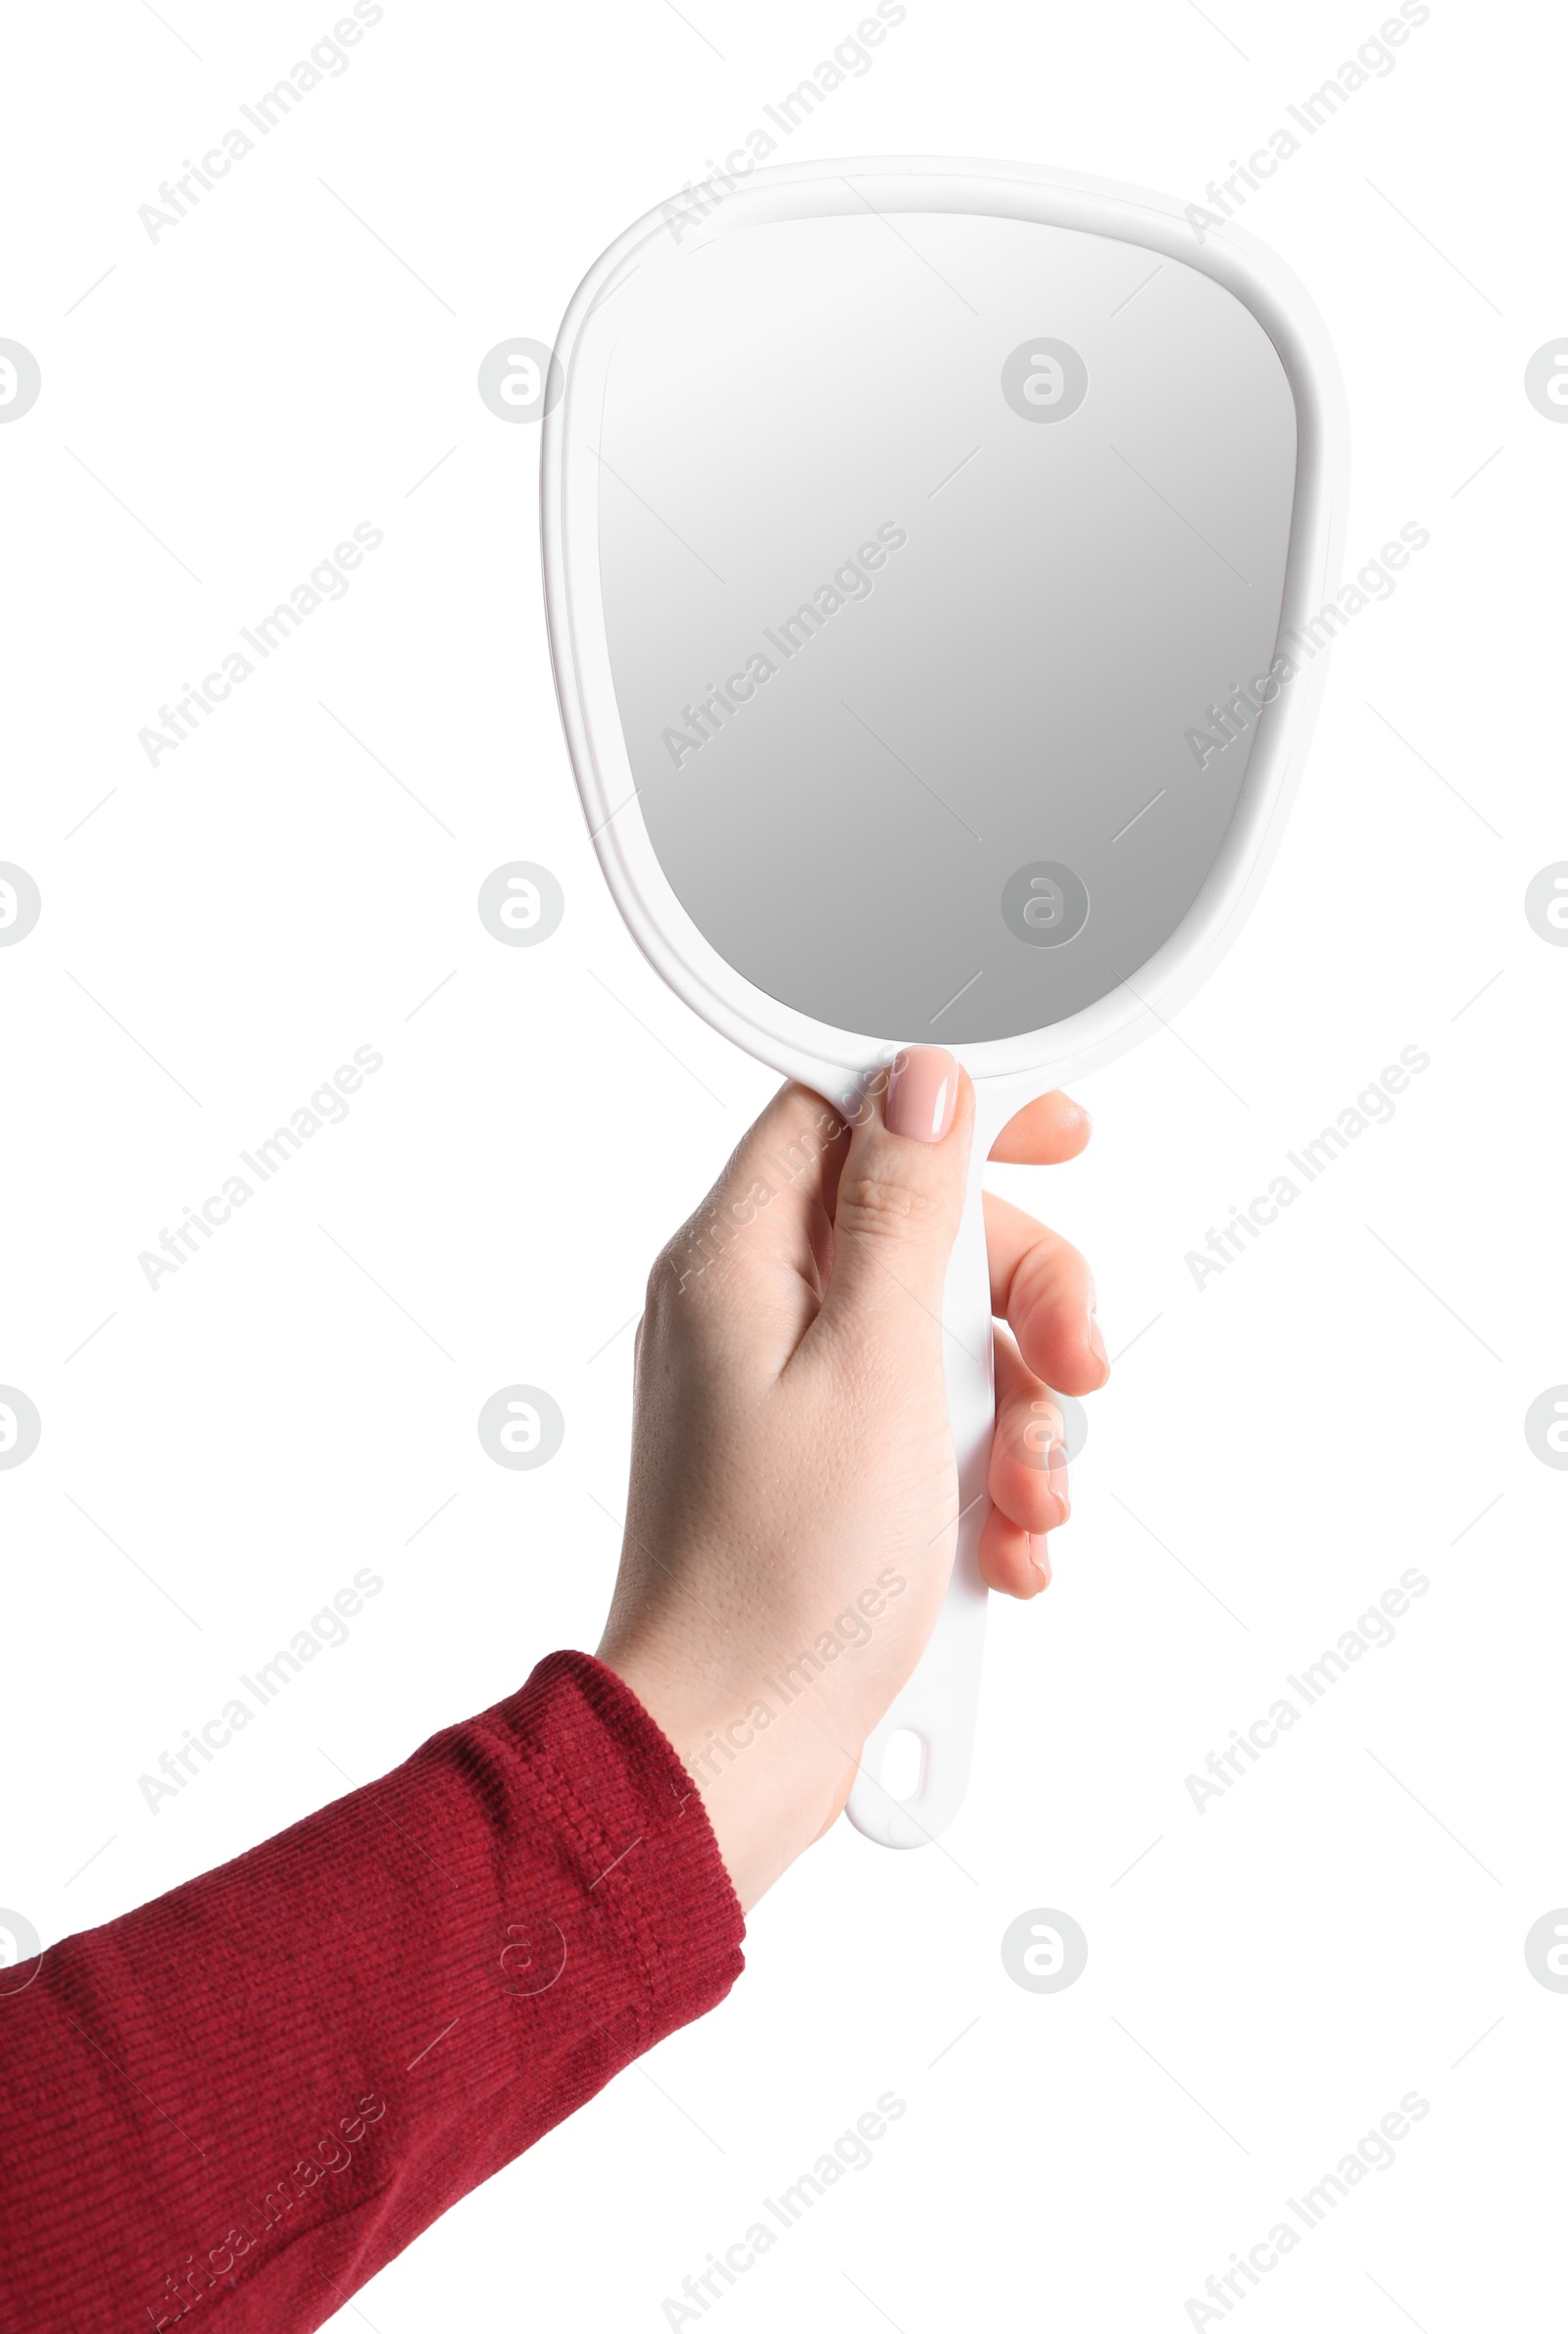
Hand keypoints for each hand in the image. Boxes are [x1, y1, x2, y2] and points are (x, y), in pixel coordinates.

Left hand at [597, 1046, 1106, 1909]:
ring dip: (1018, 1411)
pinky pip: (932, 1427)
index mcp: (739, 1258)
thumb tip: (923, 1079)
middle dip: (1020, 1297)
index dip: (958, 1108)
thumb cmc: (782, 1578)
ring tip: (1028, 1500)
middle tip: (1073, 1363)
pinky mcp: (823, 1470)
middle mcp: (753, 1313)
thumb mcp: (876, 1365)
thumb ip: (903, 1212)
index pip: (849, 1110)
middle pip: (921, 1231)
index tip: (1056, 1135)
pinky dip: (985, 1475)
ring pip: (945, 1337)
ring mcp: (787, 1394)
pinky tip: (1005, 1545)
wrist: (735, 1750)